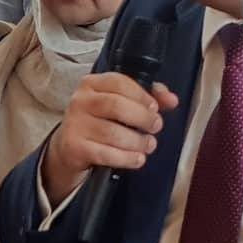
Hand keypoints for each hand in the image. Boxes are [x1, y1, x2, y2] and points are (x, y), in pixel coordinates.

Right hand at [37, 72, 178, 202]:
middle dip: (142, 118)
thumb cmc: (101, 121)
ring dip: (137, 141)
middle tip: (155, 127)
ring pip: (112, 132)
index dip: (142, 96)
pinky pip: (105, 153)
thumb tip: (172, 100)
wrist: (70, 147)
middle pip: (116, 106)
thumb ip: (148, 97)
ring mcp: (75, 124)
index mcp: (92, 84)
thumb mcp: (121, 103)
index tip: (155, 108)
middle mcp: (80, 101)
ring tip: (148, 145)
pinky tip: (137, 159)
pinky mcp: (74, 147)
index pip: (120, 82)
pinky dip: (126, 158)